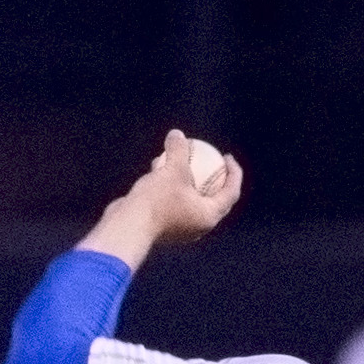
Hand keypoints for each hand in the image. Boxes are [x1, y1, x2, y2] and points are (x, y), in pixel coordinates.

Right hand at [76, 130, 243, 270]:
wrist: (129, 226)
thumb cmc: (157, 200)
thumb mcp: (172, 169)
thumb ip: (178, 150)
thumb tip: (177, 134)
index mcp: (209, 216)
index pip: (231, 192)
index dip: (234, 172)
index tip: (227, 156)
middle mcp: (199, 226)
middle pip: (214, 198)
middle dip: (214, 177)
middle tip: (212, 160)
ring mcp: (182, 228)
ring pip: (191, 199)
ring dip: (188, 179)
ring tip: (181, 161)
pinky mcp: (165, 227)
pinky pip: (174, 202)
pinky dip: (171, 186)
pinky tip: (159, 168)